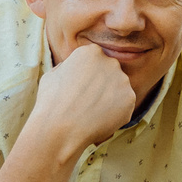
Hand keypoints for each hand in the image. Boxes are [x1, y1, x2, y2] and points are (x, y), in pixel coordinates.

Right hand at [24, 43, 141, 156]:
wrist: (60, 129)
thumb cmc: (51, 103)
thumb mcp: (52, 75)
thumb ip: (68, 67)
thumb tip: (73, 67)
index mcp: (91, 52)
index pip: (95, 60)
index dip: (88, 75)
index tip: (80, 88)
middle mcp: (111, 62)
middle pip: (109, 72)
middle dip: (101, 84)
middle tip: (88, 101)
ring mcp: (123, 80)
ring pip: (118, 88)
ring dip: (109, 98)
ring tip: (92, 112)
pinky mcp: (130, 98)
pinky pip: (124, 105)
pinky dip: (116, 113)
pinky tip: (100, 120)